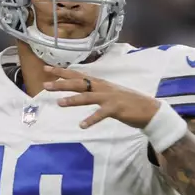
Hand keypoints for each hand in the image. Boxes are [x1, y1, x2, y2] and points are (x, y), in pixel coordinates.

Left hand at [43, 65, 160, 128]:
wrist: (148, 109)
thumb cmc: (126, 102)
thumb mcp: (107, 93)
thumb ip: (93, 90)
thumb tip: (79, 88)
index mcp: (99, 83)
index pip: (77, 75)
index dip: (61, 72)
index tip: (46, 68)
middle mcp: (102, 87)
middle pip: (78, 83)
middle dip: (61, 84)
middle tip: (45, 85)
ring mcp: (109, 97)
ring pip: (87, 97)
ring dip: (73, 100)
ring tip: (59, 103)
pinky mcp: (115, 109)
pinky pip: (101, 114)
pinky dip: (91, 120)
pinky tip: (82, 125)